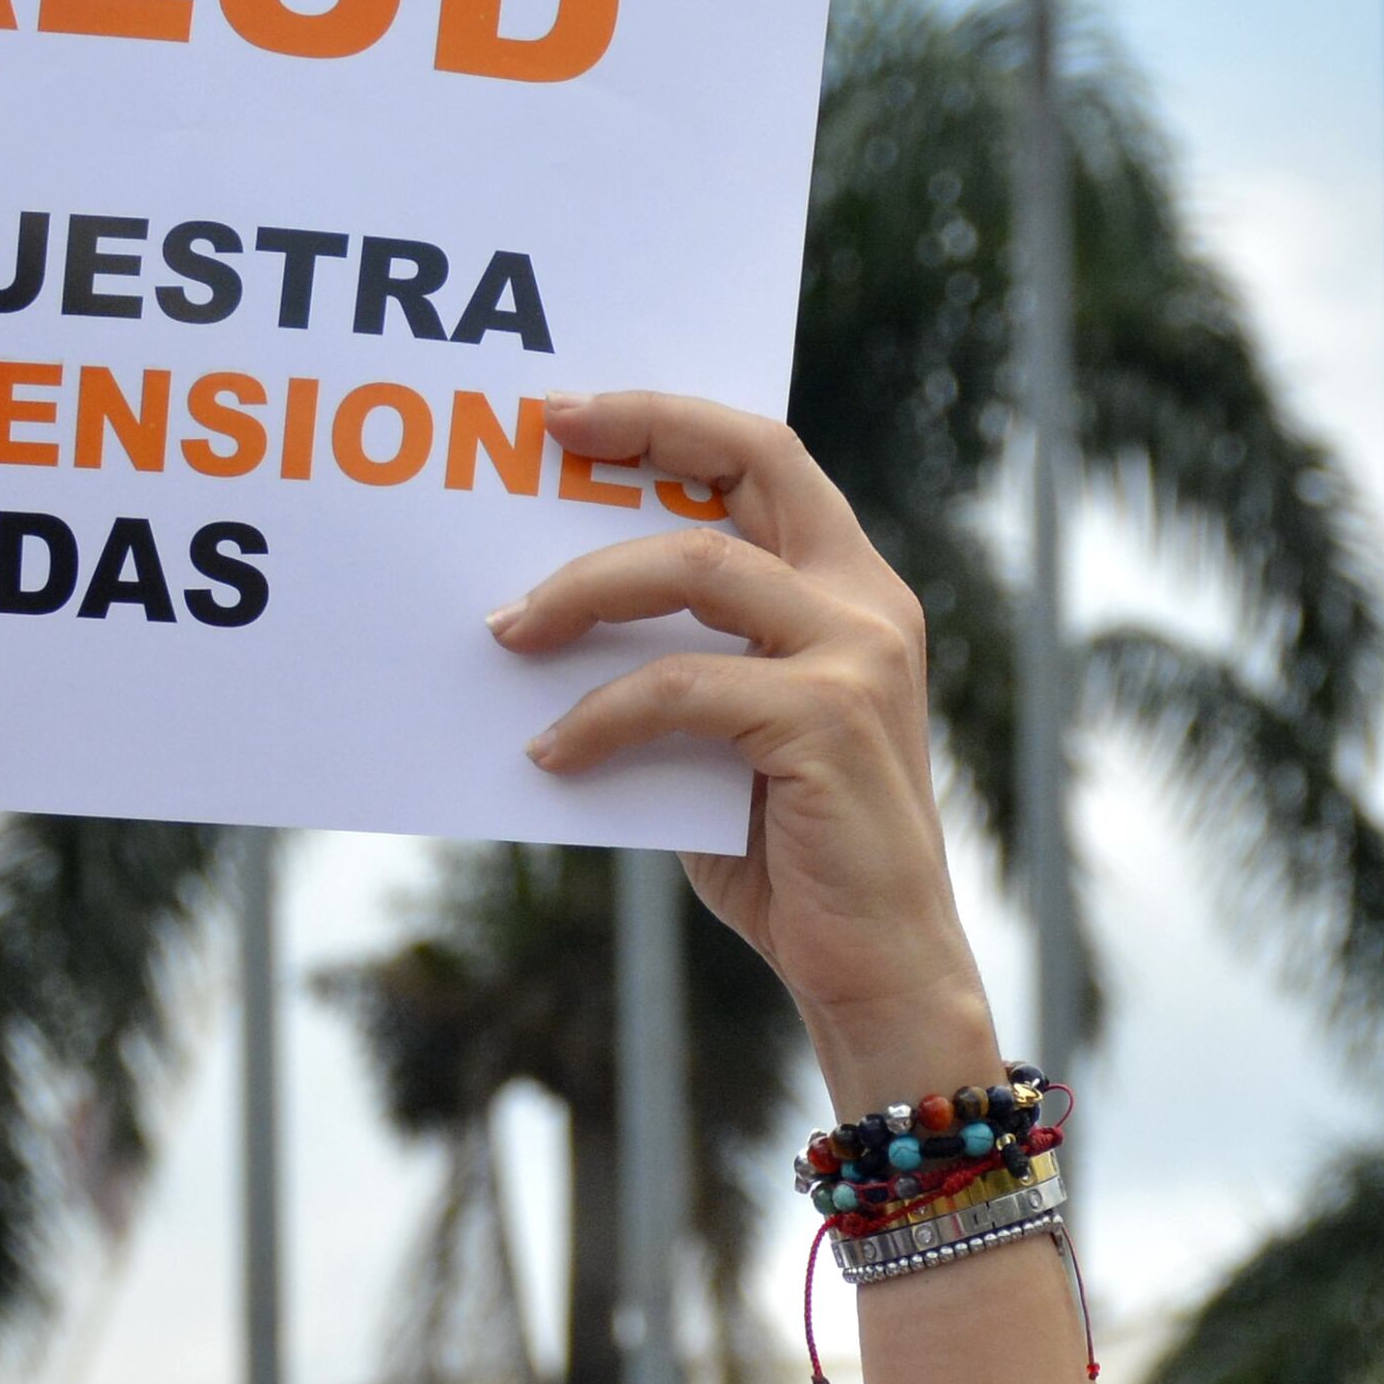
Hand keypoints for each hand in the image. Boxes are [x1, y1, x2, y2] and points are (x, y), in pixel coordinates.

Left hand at [493, 394, 1000, 1108]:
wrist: (878, 970)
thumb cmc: (791, 858)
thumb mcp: (725, 739)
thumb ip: (678, 667)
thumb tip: (545, 624)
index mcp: (851, 590)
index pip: (765, 457)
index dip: (669, 419)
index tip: (571, 413)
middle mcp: (866, 603)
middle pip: (747, 464)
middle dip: (637, 433)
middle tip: (539, 440)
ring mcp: (854, 655)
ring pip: (693, 568)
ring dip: (582, 591)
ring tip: (504, 633)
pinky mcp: (824, 720)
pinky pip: (678, 688)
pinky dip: (599, 718)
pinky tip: (550, 755)